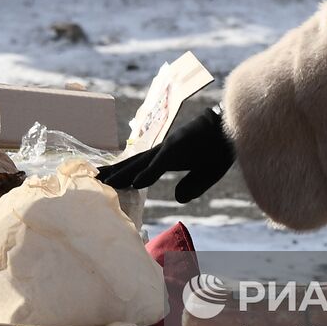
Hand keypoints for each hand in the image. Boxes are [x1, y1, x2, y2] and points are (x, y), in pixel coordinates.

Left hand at [96, 106, 234, 202]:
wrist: (234, 127)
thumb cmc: (220, 148)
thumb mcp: (206, 174)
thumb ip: (192, 186)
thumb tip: (176, 198)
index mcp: (169, 157)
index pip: (140, 167)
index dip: (123, 174)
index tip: (105, 181)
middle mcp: (165, 150)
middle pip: (134, 163)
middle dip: (114, 172)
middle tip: (92, 179)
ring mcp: (170, 147)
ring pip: (142, 162)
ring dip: (122, 173)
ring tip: (104, 182)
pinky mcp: (180, 146)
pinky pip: (161, 162)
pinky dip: (148, 173)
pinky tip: (136, 183)